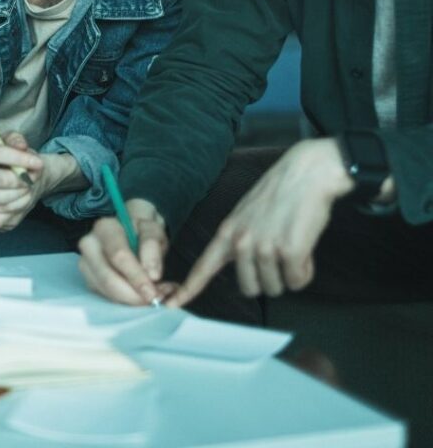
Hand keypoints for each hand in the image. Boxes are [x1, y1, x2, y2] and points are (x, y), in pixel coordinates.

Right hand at [0, 133, 43, 231]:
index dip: (20, 159)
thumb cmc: (10, 161)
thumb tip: (21, 146)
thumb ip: (16, 140)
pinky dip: (11, 215)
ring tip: (26, 192)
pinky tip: (15, 205)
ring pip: (2, 202)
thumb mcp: (13, 144)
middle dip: (23, 182)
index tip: (38, 163)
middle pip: (1, 180)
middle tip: (32, 180)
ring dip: (22, 198)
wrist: (2, 180)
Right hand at [78, 201, 174, 305]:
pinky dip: (125, 300)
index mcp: (105, 228)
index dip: (136, 277)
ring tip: (152, 294)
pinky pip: (107, 297)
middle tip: (155, 299)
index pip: (119, 256)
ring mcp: (86, 264)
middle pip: (108, 279)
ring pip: (107, 292)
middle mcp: (89, 246)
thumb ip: (152, 247)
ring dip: (131, 300)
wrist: (130, 232)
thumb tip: (152, 274)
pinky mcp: (89, 280)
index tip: (153, 293)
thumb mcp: (152, 230)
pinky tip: (139, 293)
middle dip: (133, 295)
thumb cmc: (141, 230)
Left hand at [167, 139, 352, 307]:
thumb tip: (244, 269)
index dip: (188, 288)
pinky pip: (298, 281)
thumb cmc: (280, 195)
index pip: (203, 266)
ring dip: (288, 274)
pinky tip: (304, 247)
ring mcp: (264, 247)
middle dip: (268, 280)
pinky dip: (305, 270)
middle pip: (250, 289)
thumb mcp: (246, 215)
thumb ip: (240, 241)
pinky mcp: (288, 251)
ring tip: (292, 244)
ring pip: (276, 287)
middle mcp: (241, 241)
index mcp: (227, 232)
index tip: (171, 303)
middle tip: (278, 255)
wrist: (306, 174)